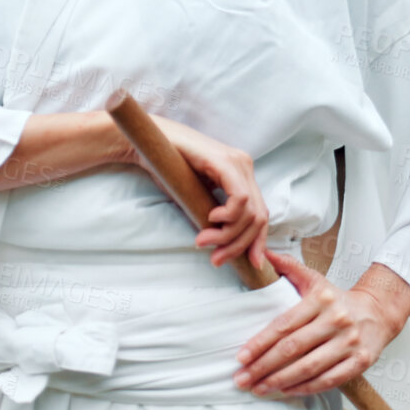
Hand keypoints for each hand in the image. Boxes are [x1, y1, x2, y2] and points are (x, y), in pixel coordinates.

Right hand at [132, 113, 271, 271]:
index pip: (260, 213)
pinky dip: (229, 215)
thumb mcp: (198, 199)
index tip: (251, 263)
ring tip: (204, 241)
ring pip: (251, 211)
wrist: (149, 146)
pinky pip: (241, 197)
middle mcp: (244, 167)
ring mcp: (237, 163)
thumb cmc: (169, 171)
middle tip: (216, 259)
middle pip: (259, 217)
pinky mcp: (225, 161)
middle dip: (239, 244)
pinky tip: (211, 218)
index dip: (257, 242)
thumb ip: (214, 218)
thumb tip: (225, 248)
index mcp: (241, 175)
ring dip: (228, 234)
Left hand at [231, 250, 408, 397]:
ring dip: (280, 381)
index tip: (241, 357)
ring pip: (309, 367)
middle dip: (263, 366)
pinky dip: (306, 388)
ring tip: (258, 388)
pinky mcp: (361, 361)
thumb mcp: (314, 279)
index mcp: (321, 299)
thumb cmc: (336, 299)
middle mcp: (336, 320)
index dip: (260, 342)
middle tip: (242, 378)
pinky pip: (329, 379)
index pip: (284, 324)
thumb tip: (261, 254)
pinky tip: (286, 390)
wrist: (378, 312)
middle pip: (293, 348)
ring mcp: (350, 342)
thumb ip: (287, 267)